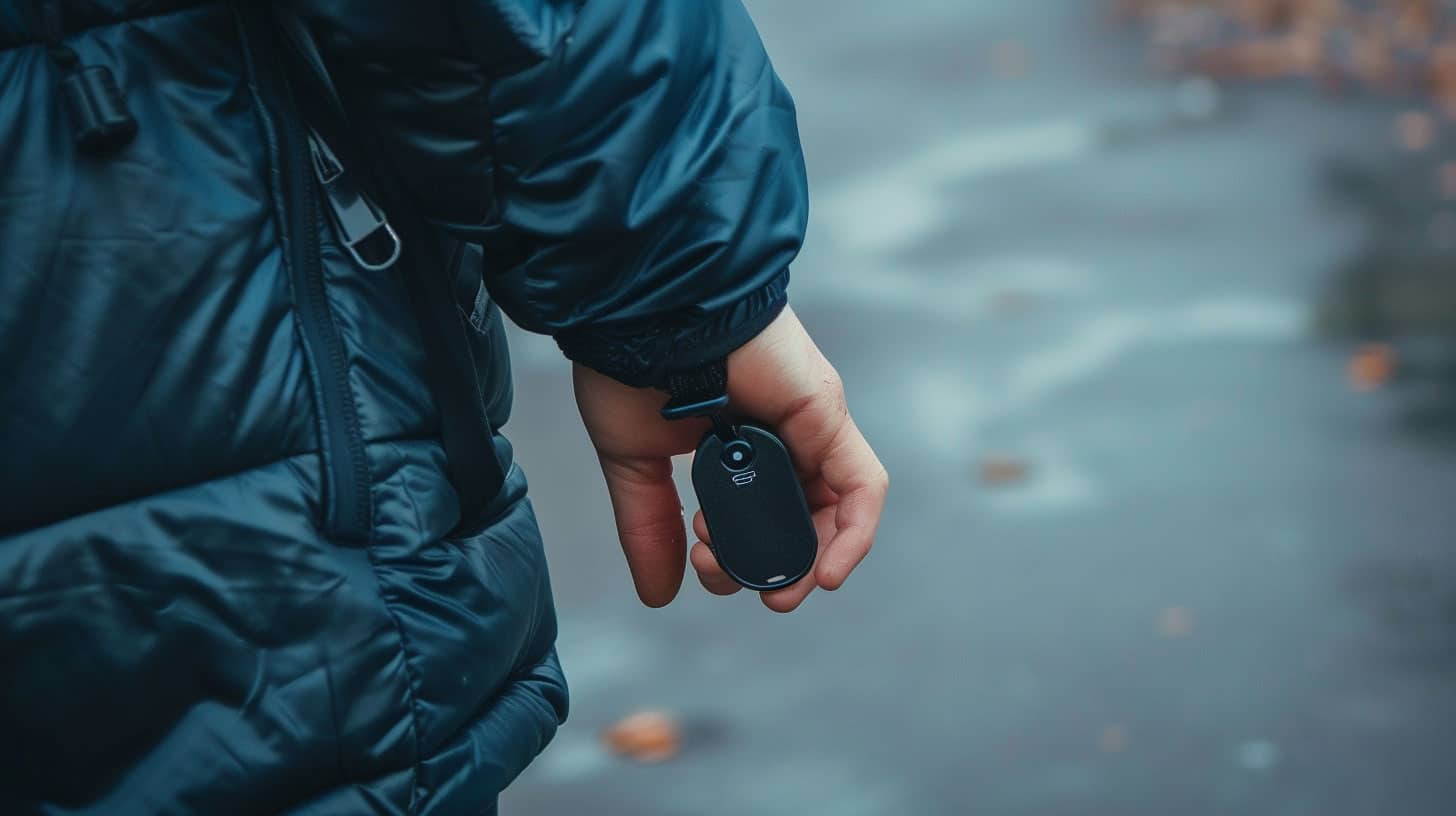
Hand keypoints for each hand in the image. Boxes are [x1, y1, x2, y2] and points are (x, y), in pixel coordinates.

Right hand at [573, 306, 888, 611]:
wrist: (638, 315)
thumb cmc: (629, 368)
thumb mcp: (637, 465)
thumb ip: (651, 528)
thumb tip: (659, 594)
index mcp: (737, 444)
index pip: (760, 518)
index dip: (740, 557)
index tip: (702, 566)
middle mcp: (781, 436)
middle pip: (804, 521)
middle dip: (777, 568)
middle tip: (743, 586)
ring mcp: (808, 425)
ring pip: (838, 509)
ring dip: (811, 561)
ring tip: (779, 590)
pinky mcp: (827, 414)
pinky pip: (862, 484)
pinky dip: (855, 534)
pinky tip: (824, 573)